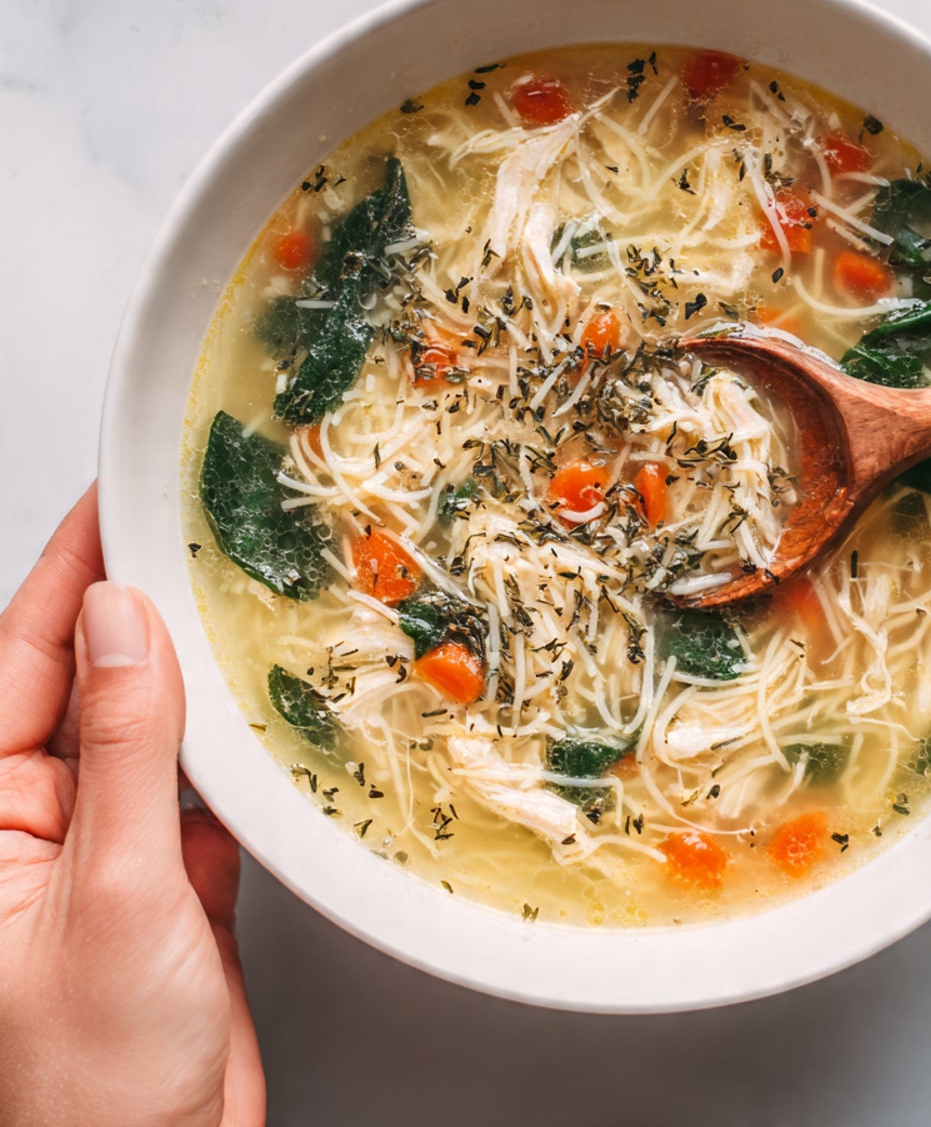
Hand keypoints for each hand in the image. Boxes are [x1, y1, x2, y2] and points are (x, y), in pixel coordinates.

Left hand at [0, 486, 264, 1125]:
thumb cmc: (88, 1088)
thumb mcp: (112, 894)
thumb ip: (123, 749)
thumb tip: (123, 627)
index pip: (20, 662)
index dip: (68, 575)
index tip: (115, 503)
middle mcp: (33, 827)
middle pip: (89, 683)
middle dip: (141, 611)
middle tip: (194, 536)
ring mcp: (105, 852)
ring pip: (152, 731)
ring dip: (197, 679)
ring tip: (240, 607)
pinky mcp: (167, 879)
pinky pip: (200, 786)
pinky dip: (235, 752)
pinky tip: (264, 718)